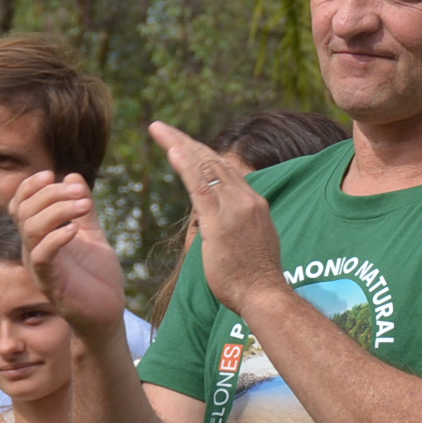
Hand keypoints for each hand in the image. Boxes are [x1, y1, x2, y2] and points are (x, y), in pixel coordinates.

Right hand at [12, 172, 130, 344]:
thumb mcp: (93, 234)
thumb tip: (73, 175)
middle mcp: (33, 249)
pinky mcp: (50, 282)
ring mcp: (39, 266)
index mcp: (40, 237)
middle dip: (51, 195)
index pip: (20, 205)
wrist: (106, 313)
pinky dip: (56, 238)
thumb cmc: (97, 276)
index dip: (29, 187)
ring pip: (31, 230)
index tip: (51, 174)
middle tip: (81, 193)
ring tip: (85, 205)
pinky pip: (42, 256)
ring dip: (57, 211)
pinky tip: (74, 230)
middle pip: (24, 212)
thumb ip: (83, 209)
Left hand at [150, 123, 288, 314]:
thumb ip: (232, 226)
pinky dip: (184, 165)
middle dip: (184, 142)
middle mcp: (247, 199)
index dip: (200, 154)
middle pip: (212, 161)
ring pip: (204, 166)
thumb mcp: (247, 243)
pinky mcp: (221, 219)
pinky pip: (199, 185)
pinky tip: (170, 149)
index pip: (224, 170)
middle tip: (161, 128)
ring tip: (158, 129)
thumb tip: (215, 224)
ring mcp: (236, 207)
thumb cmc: (252, 278)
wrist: (264, 294)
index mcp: (254, 203)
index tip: (181, 144)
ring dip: (178, 145)